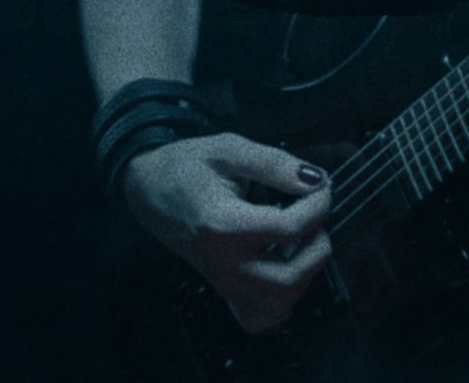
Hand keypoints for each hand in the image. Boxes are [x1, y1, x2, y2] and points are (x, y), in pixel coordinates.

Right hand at [123, 134, 330, 333]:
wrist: (146, 188)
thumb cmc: (186, 166)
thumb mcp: (228, 149)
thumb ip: (274, 164)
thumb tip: (317, 180)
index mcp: (222, 224)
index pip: (288, 229)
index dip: (318, 207)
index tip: (323, 188)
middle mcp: (222, 262)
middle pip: (290, 277)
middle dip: (318, 247)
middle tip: (316, 219)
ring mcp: (222, 281)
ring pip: (281, 303)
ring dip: (305, 274)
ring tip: (302, 242)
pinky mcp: (222, 289)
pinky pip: (259, 318)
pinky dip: (281, 304)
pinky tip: (282, 271)